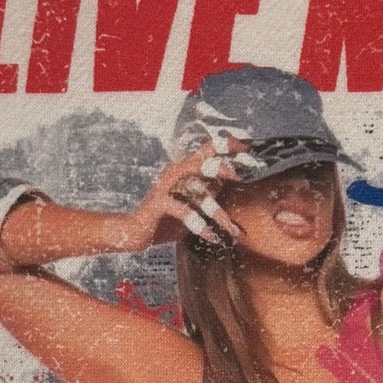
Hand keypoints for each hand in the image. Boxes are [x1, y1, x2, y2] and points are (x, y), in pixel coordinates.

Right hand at [125, 134, 247, 251]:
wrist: (135, 233)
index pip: (207, 149)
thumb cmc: (166, 219)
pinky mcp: (159, 204)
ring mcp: (166, 187)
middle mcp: (175, 173)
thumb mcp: (193, 204)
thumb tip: (229, 181)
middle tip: (239, 177)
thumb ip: (209, 192)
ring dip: (218, 214)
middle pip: (201, 162)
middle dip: (221, 168)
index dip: (227, 145)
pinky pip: (185, 212)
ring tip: (233, 230)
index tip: (247, 148)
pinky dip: (200, 226)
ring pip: (198, 194)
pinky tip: (212, 238)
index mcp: (184, 170)